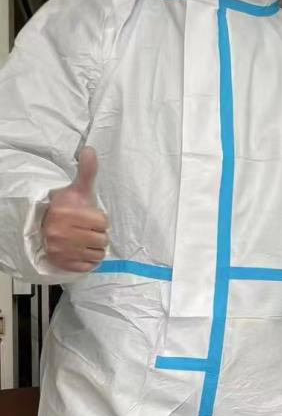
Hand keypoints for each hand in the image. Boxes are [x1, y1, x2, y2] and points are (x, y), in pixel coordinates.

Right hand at [41, 147, 107, 272]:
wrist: (45, 226)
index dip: (100, 220)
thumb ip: (87, 171)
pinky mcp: (61, 263)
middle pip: (102, 239)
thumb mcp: (78, 189)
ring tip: (83, 239)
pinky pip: (89, 266)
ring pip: (98, 253)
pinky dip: (89, 260)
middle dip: (98, 234)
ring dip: (95, 247)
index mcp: (66, 213)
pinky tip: (80, 251)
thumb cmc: (67, 207)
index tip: (88, 217)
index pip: (104, 222)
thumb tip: (89, 149)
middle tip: (86, 230)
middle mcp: (60, 232)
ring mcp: (59, 249)